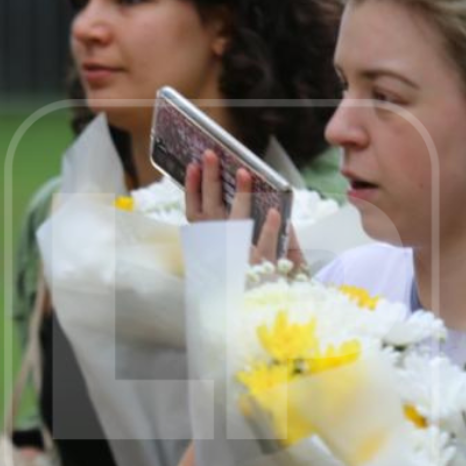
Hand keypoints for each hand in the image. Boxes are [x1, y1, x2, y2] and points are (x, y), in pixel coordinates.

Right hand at [184, 150, 304, 268]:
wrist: (264, 310)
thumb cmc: (254, 276)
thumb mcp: (240, 251)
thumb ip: (238, 226)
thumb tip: (245, 193)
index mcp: (210, 246)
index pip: (195, 215)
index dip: (192, 190)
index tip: (192, 166)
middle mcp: (219, 252)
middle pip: (210, 213)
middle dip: (210, 182)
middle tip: (211, 155)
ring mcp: (238, 261)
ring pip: (235, 226)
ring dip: (239, 198)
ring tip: (244, 173)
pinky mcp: (260, 272)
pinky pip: (263, 248)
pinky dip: (267, 230)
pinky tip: (273, 211)